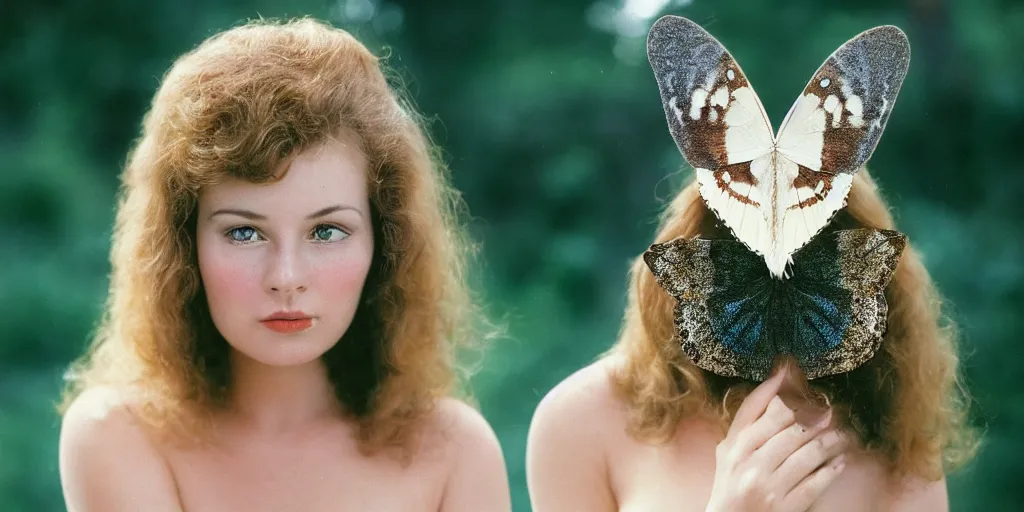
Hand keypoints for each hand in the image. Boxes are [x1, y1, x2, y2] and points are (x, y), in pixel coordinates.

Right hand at [705, 365, 848, 511]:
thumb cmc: (730, 484)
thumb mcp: (729, 451)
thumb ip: (748, 421)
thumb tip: (776, 383)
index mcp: (735, 446)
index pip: (759, 408)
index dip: (780, 387)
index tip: (795, 372)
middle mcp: (749, 463)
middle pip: (789, 428)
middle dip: (814, 415)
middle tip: (830, 408)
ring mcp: (768, 485)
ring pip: (807, 454)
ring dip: (829, 442)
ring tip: (841, 435)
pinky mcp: (785, 507)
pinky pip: (815, 483)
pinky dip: (830, 471)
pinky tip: (839, 462)